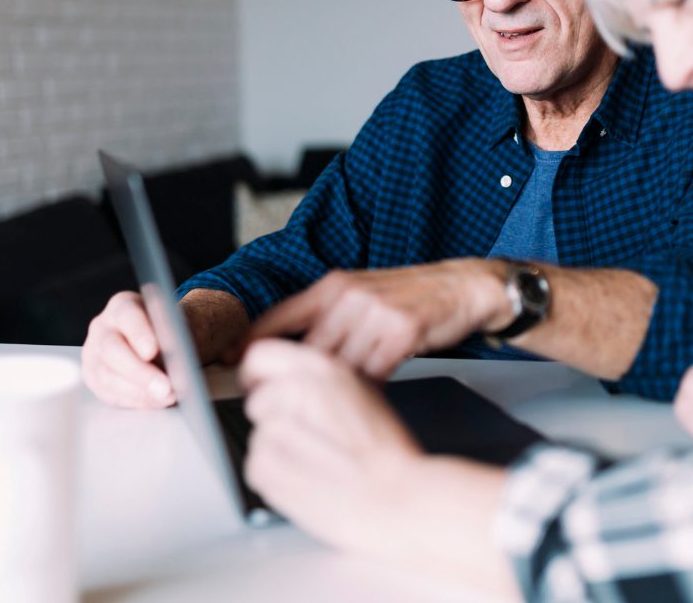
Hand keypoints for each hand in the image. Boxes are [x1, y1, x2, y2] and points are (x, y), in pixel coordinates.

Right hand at [81, 291, 175, 408]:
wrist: (162, 339)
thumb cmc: (170, 329)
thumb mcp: (178, 323)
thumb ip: (177, 335)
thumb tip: (179, 358)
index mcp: (122, 305)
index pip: (127, 316)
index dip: (139, 333)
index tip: (152, 350)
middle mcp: (102, 327)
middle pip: (112, 350)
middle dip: (140, 372)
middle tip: (164, 387)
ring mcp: (93, 353)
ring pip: (108, 376)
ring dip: (139, 392)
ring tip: (166, 397)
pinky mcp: (92, 376)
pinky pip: (109, 393)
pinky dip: (134, 400)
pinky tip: (154, 402)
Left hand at [240, 339, 421, 551]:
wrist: (401, 498)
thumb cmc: (389, 454)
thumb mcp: (361, 394)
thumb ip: (321, 385)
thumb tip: (291, 384)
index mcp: (321, 368)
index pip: (259, 356)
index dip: (258, 377)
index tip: (261, 389)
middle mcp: (296, 390)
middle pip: (256, 401)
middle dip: (273, 420)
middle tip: (302, 441)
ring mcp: (278, 427)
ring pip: (259, 437)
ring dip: (278, 454)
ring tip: (316, 466)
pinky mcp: (267, 466)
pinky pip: (256, 468)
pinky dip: (274, 480)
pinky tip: (308, 483)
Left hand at [247, 261, 506, 378]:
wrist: (461, 287)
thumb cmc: (408, 298)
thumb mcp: (360, 295)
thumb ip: (326, 319)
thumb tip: (286, 353)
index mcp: (333, 286)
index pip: (281, 316)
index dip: (252, 342)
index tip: (231, 363)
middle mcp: (350, 296)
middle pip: (308, 350)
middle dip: (295, 380)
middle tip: (285, 403)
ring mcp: (376, 312)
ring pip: (341, 365)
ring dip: (337, 390)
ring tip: (333, 407)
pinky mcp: (403, 330)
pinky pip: (374, 372)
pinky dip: (368, 389)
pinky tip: (368, 399)